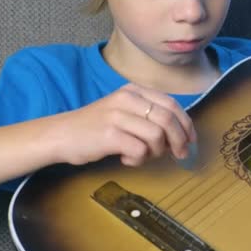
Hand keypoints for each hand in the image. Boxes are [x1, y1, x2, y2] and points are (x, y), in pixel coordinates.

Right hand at [55, 83, 195, 166]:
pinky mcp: (109, 134)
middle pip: (169, 119)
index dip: (186, 124)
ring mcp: (117, 115)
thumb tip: (180, 136)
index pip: (172, 105)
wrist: (60, 135)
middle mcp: (127, 99)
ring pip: (157, 135)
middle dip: (179, 140)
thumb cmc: (96, 128)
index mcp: (134, 91)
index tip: (190, 140)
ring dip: (155, 151)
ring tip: (142, 155)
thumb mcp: (124, 112)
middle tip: (179, 154)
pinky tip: (126, 158)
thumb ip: (150, 117)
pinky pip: (139, 149)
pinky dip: (138, 159)